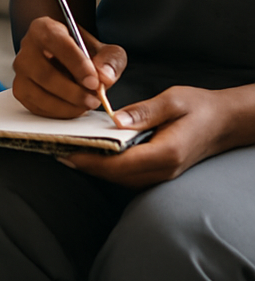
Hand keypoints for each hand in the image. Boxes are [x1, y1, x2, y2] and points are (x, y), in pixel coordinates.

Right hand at [12, 16, 125, 118]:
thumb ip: (110, 60)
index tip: (94, 82)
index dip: (76, 64)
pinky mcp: (20, 89)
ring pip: (37, 92)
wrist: (67, 58)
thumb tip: (105, 77)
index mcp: (45, 28)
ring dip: (66, 105)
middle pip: (44, 73)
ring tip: (86, 105)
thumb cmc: (84, 52)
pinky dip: (57, 112)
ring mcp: (21, 70)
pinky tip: (73, 108)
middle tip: (94, 100)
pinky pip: (35, 106)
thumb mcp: (105, 49)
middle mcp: (27, 47)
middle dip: (72, 91)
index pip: (56, 42)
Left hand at [62, 86, 230, 186]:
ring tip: (68, 150)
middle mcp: (163, 169)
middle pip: (117, 176)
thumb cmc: (198, 107)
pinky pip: (129, 175)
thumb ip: (144, 112)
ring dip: (95, 168)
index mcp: (166, 152)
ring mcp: (162, 174)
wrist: (223, 122)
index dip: (91, 160)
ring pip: (122, 179)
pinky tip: (93, 152)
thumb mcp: (172, 100)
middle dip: (86, 165)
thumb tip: (116, 119)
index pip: (121, 164)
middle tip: (57, 150)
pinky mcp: (159, 170)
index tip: (66, 152)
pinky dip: (109, 167)